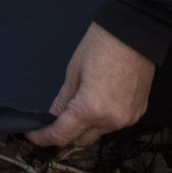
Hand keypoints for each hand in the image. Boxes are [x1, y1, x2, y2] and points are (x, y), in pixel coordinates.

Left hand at [26, 23, 155, 147]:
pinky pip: (114, 124)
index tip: (33, 135)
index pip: (62, 135)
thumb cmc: (102, 45)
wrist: (136, 33)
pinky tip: (96, 102)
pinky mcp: (138, 112)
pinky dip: (101, 119)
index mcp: (91, 109)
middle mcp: (111, 120)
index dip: (44, 137)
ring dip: (84, 126)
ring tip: (75, 106)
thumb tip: (53, 116)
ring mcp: (127, 118)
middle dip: (65, 132)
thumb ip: (63, 99)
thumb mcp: (73, 71)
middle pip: (81, 139)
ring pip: (98, 133)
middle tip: (51, 121)